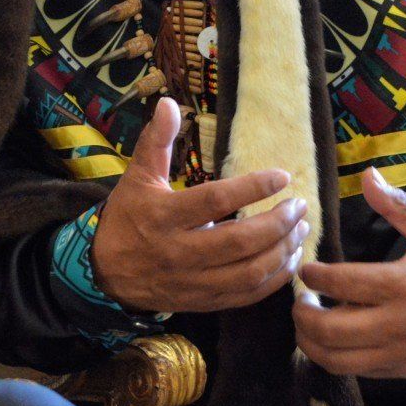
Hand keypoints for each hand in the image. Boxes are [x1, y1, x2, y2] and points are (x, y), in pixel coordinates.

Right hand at [89, 98, 307, 313]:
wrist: (104, 272)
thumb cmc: (128, 217)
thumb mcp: (137, 176)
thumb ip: (156, 141)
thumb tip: (168, 103)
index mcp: (163, 216)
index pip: (215, 200)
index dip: (252, 187)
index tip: (281, 176)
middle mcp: (179, 252)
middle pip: (240, 241)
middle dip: (278, 223)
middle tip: (299, 205)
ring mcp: (192, 281)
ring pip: (249, 272)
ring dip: (283, 251)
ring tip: (300, 229)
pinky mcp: (203, 302)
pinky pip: (246, 295)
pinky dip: (274, 279)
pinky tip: (288, 260)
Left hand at [294, 166, 405, 379]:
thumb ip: (397, 205)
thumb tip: (367, 175)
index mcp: (404, 285)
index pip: (343, 284)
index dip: (314, 276)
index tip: (304, 268)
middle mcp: (398, 323)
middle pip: (330, 330)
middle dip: (302, 315)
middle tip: (298, 298)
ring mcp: (399, 352)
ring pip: (336, 359)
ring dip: (310, 341)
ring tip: (308, 319)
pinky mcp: (401, 369)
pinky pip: (355, 370)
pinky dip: (332, 356)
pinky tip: (330, 336)